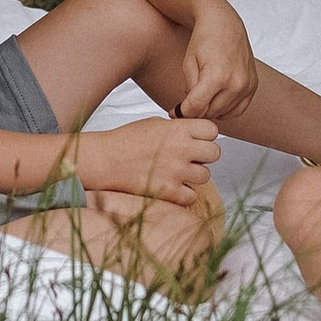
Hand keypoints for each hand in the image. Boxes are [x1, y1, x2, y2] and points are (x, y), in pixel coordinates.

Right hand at [82, 114, 222, 206]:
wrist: (105, 160)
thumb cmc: (126, 140)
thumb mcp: (155, 123)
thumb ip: (179, 128)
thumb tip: (197, 134)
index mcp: (178, 129)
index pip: (212, 130)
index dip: (205, 135)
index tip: (196, 139)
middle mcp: (181, 149)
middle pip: (215, 153)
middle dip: (204, 155)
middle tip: (190, 157)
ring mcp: (176, 171)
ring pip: (206, 176)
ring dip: (194, 175)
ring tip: (177, 172)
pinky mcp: (169, 192)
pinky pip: (192, 196)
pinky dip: (184, 194)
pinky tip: (172, 186)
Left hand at [174, 0, 257, 123]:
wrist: (224, 23)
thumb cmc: (204, 40)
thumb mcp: (188, 64)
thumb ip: (189, 91)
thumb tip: (189, 112)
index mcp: (217, 75)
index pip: (196, 107)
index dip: (182, 112)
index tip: (174, 112)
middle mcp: (236, 82)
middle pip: (210, 112)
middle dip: (195, 110)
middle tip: (186, 103)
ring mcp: (247, 85)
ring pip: (223, 113)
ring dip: (210, 110)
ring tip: (201, 97)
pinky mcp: (253, 86)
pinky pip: (238, 110)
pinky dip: (225, 110)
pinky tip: (215, 101)